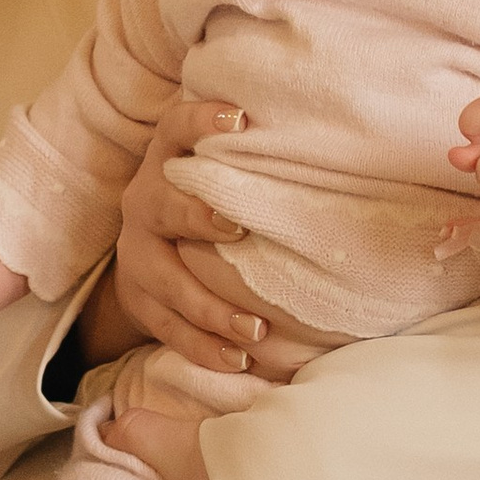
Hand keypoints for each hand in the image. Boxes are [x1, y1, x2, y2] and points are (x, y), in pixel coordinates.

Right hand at [100, 96, 266, 373]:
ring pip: (167, 281)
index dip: (201, 120)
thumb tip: (342, 142)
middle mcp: (144, 202)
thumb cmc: (208, 200)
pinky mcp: (139, 299)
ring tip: (256, 329)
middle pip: (161, 206)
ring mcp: (137, 254)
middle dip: (196, 216)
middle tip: (237, 230)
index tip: (239, 118)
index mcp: (167, 160)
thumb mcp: (218, 171)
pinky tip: (240, 361)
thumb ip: (256, 157)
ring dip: (211, 307)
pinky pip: (168, 328)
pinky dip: (204, 347)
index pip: (175, 128)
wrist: (149, 252)